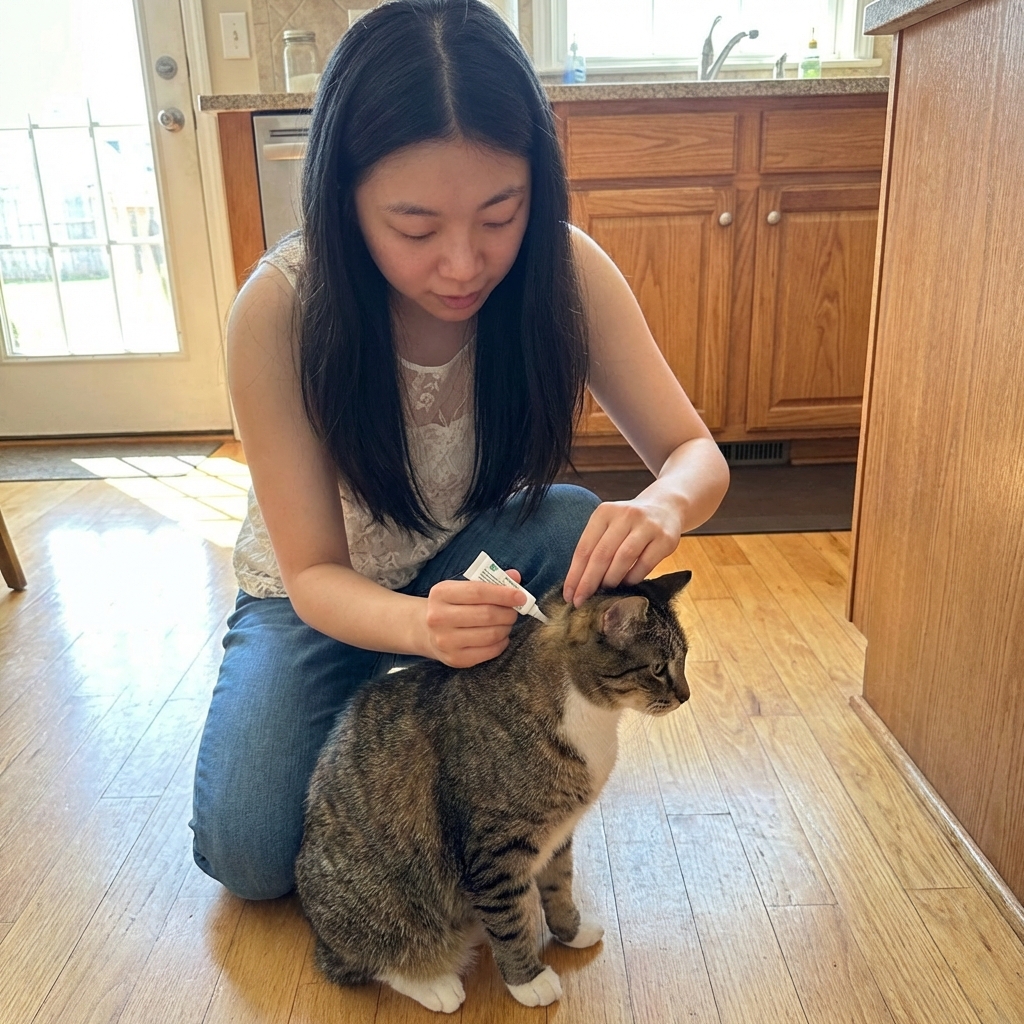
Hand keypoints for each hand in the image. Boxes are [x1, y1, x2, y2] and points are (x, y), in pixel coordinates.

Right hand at [423, 570, 524, 666]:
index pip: (478, 591)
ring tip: (507, 623)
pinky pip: (489, 652)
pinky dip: (502, 643)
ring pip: (491, 634)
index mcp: (441, 593)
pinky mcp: (455, 659)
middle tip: (514, 611)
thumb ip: (490, 581)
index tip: (521, 597)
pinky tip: (501, 637)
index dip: (504, 594)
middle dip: (508, 612)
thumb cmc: (453, 605)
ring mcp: (445, 640)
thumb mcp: (463, 588)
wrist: (427, 630)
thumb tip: (515, 577)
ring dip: (506, 628)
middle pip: (487, 614)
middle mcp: (438, 617)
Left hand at [563, 501, 681, 606]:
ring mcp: (647, 526)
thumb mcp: (609, 525)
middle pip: (601, 554)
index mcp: (605, 512)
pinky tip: (626, 584)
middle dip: (589, 582)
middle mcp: (625, 515)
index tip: (569, 595)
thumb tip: (579, 583)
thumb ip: (596, 547)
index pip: (584, 548)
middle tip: (581, 601)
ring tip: (604, 591)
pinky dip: (632, 578)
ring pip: (623, 558)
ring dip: (611, 579)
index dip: (574, 574)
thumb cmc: (630, 523)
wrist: (665, 508)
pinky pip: (644, 564)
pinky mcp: (665, 539)